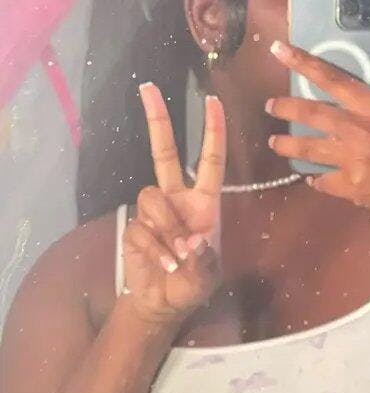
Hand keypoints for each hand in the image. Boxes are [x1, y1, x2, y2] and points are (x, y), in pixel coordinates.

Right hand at [122, 87, 225, 324]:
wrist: (163, 305)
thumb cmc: (192, 284)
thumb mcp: (209, 276)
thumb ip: (203, 259)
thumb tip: (189, 240)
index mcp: (205, 201)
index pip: (211, 160)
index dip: (213, 131)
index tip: (213, 101)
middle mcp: (178, 197)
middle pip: (165, 152)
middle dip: (158, 119)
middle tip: (148, 87)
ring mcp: (154, 210)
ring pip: (153, 198)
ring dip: (166, 228)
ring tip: (176, 256)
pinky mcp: (134, 225)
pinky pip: (141, 227)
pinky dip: (154, 248)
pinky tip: (163, 264)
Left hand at [266, 41, 369, 221]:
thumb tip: (345, 105)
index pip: (332, 78)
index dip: (303, 63)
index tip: (279, 51)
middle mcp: (359, 130)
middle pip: (311, 113)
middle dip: (285, 108)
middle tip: (270, 106)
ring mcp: (352, 159)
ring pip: (307, 148)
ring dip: (287, 145)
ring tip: (276, 143)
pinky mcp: (350, 186)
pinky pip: (321, 180)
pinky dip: (316, 178)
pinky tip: (314, 178)